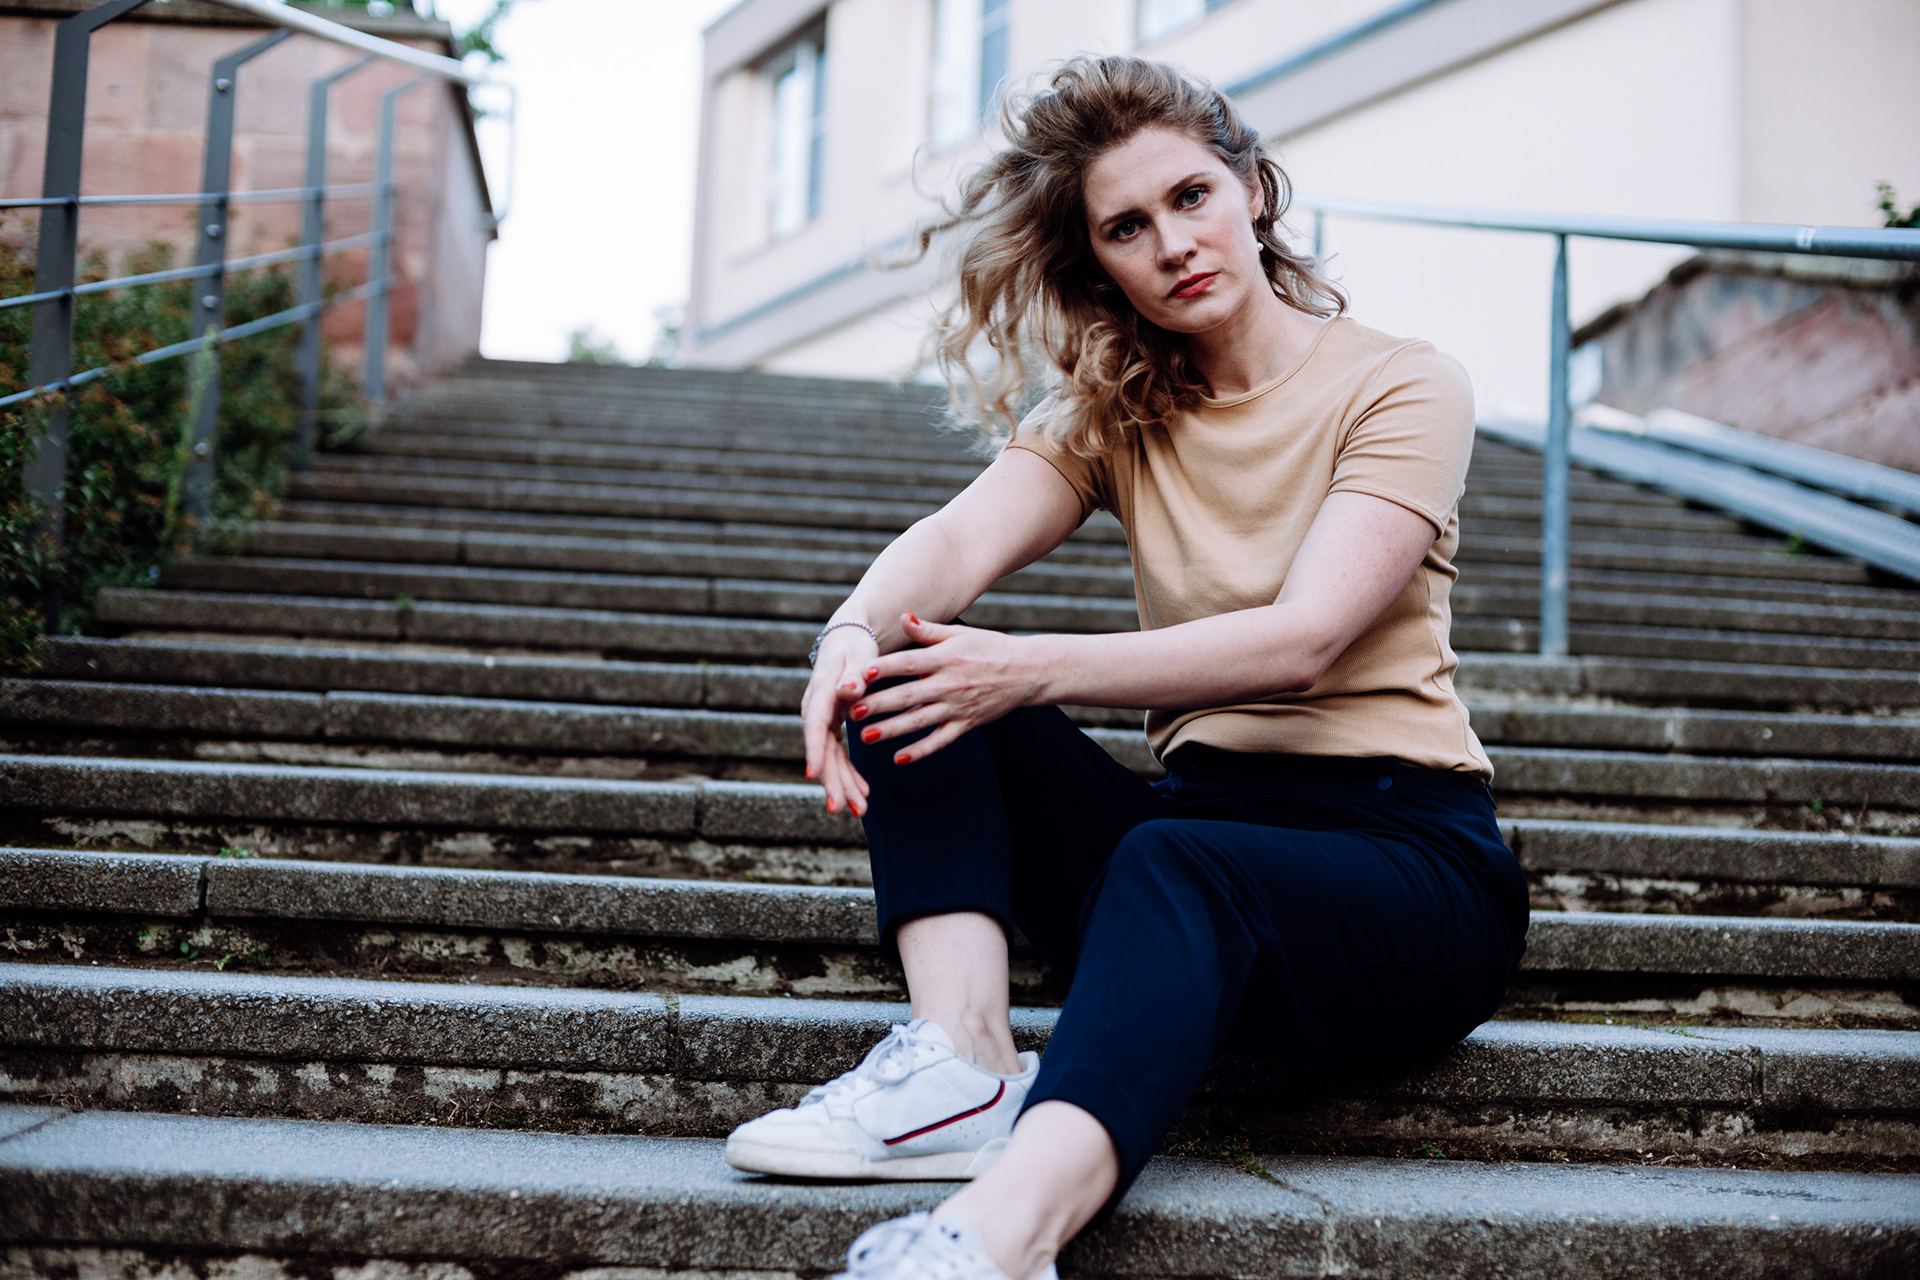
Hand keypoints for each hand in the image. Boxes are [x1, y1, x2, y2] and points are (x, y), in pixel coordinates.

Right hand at [802, 623, 879, 816]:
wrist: (848, 641)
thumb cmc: (855, 647)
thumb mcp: (858, 656)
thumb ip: (854, 675)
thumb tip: (849, 690)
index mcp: (821, 693)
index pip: (814, 725)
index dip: (814, 750)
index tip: (813, 775)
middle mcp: (816, 710)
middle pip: (821, 750)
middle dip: (831, 780)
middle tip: (840, 809)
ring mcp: (822, 720)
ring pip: (830, 758)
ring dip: (843, 784)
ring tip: (859, 810)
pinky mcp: (832, 726)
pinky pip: (838, 754)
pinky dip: (850, 773)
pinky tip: (864, 793)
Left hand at [848, 614, 1041, 764]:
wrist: (1027, 671)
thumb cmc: (989, 647)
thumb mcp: (959, 634)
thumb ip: (928, 630)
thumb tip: (901, 617)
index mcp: (945, 658)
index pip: (909, 664)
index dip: (884, 669)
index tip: (860, 675)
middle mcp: (949, 684)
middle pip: (908, 696)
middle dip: (878, 705)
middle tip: (851, 712)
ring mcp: (958, 707)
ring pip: (919, 721)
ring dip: (891, 730)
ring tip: (865, 737)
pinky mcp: (967, 724)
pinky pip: (940, 740)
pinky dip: (921, 750)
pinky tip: (899, 758)